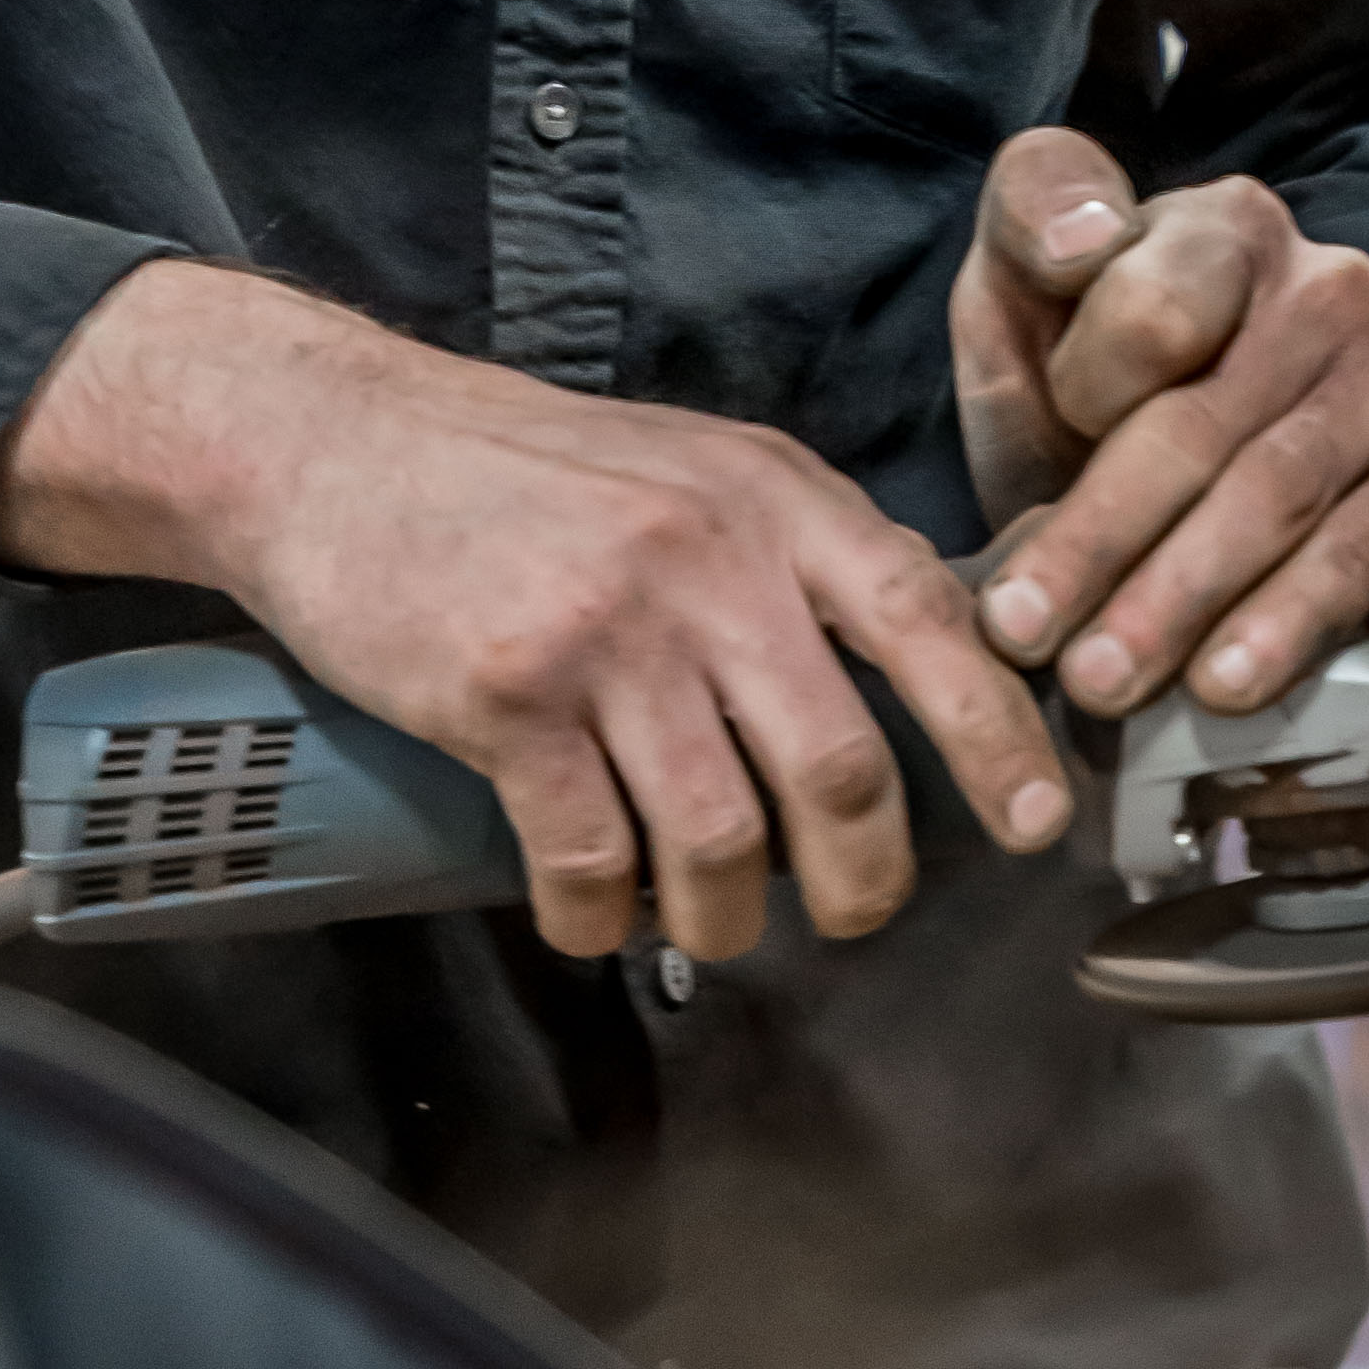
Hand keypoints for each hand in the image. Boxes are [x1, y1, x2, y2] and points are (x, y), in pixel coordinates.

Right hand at [0, 261, 1069, 965]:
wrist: (332, 442)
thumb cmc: (518, 471)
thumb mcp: (690, 468)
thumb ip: (794, 553)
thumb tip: (908, 666)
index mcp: (775, 499)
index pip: (931, 623)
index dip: (998, 738)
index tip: (1035, 822)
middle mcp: (710, 560)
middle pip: (842, 767)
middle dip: (865, 877)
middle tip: (850, 913)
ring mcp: (608, 630)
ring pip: (725, 837)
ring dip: (727, 919)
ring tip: (707, 926)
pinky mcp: (509, 697)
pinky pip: (592, 857)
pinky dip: (602, 916)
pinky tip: (595, 914)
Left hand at [948, 129, 1368, 727]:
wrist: (1224, 463)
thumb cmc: (1103, 383)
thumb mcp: (1036, 288)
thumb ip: (1034, 223)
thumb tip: (1082, 242)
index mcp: (1227, 227)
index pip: (1156, 308)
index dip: (1078, 395)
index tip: (1017, 458)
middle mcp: (1331, 289)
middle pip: (1200, 424)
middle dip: (1099, 540)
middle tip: (1023, 636)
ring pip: (1273, 498)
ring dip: (1178, 601)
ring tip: (1100, 680)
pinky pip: (1358, 558)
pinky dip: (1285, 627)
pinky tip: (1225, 686)